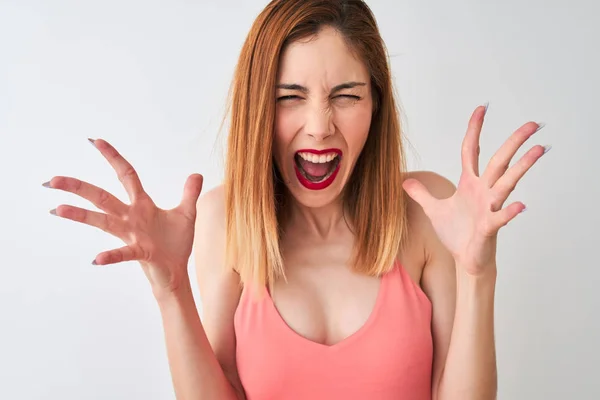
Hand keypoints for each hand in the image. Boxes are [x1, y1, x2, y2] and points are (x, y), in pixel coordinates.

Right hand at [45, 138, 203, 296]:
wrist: (176, 272)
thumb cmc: (176, 244)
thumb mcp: (187, 214)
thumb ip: (189, 193)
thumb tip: (196, 174)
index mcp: (143, 205)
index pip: (126, 175)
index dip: (113, 157)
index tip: (95, 141)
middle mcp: (132, 218)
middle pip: (102, 197)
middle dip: (78, 187)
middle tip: (52, 180)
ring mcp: (133, 236)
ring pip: (104, 222)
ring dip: (81, 216)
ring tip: (57, 209)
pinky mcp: (140, 253)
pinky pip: (123, 254)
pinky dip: (110, 256)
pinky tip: (96, 259)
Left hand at [402, 105, 548, 274]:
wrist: (465, 259)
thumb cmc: (456, 233)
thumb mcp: (434, 209)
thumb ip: (422, 194)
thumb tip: (404, 181)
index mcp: (469, 184)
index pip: (472, 150)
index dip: (475, 130)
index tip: (482, 108)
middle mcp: (483, 191)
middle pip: (499, 161)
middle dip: (514, 142)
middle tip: (534, 124)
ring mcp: (489, 208)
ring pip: (507, 183)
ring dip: (522, 167)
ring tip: (538, 150)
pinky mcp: (490, 227)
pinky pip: (501, 217)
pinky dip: (510, 212)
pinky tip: (520, 205)